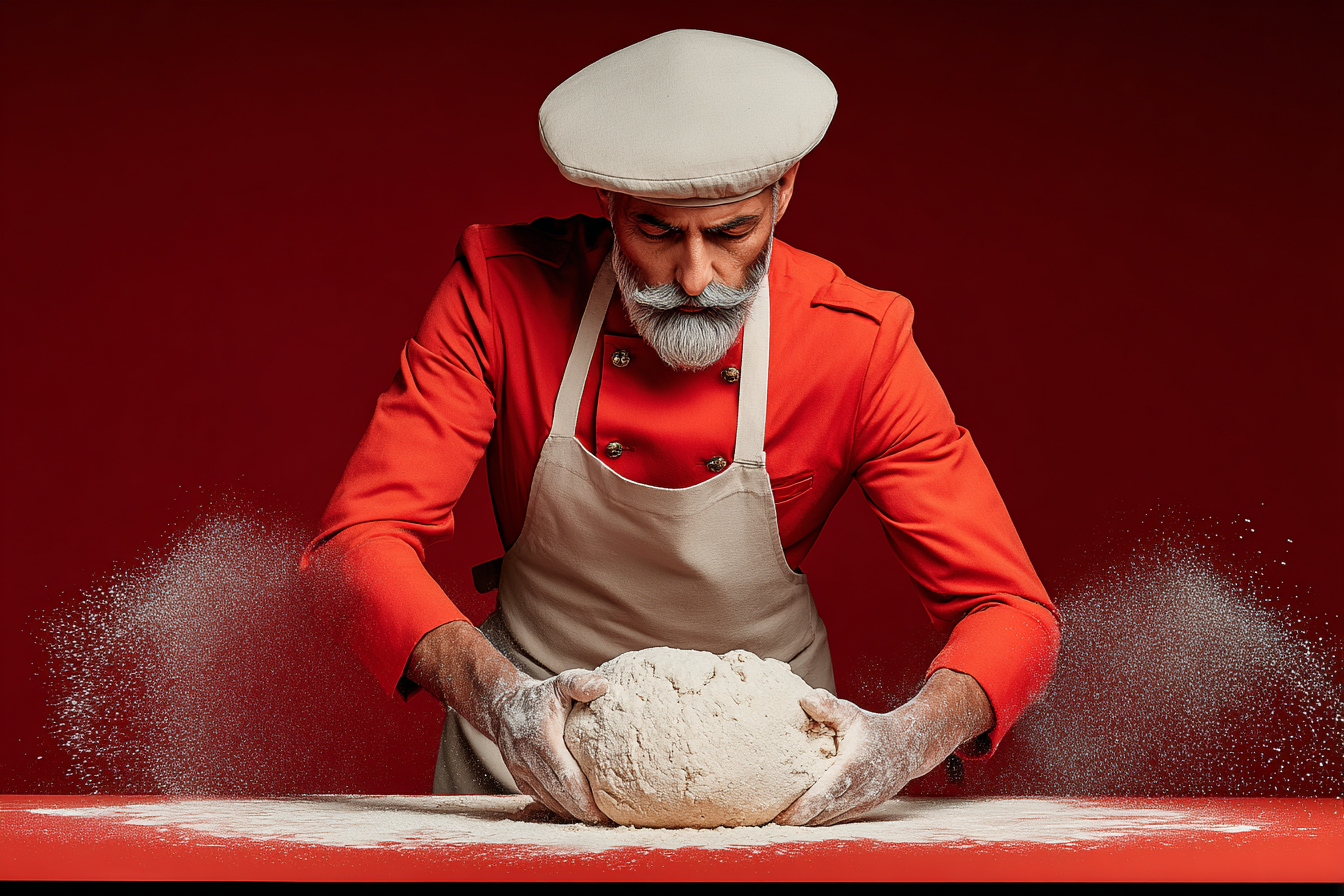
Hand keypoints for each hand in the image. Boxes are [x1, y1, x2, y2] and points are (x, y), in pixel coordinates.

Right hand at [486, 668, 610, 823]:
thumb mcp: (560, 684)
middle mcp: (527, 758)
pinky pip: (540, 797)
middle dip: (582, 811)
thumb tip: (604, 686)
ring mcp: (521, 771)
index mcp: (541, 739)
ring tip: (596, 818)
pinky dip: (559, 806)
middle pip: (558, 794)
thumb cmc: (540, 697)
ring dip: (572, 812)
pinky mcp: (519, 778)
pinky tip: (576, 810)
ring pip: (549, 799)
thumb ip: (580, 683)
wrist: (503, 707)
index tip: (602, 810)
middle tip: (606, 821)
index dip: (583, 797)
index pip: (565, 775)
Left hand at [774, 690, 928, 825]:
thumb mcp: (851, 714)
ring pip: (828, 820)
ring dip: (805, 823)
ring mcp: (861, 802)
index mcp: (852, 769)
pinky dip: (818, 820)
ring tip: (779, 820)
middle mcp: (858, 791)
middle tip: (767, 820)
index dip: (800, 810)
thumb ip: (828, 707)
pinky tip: (801, 817)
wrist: (907, 748)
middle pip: (821, 815)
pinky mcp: (862, 808)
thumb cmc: (873, 729)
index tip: (779, 816)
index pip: (822, 796)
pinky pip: (836, 818)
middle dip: (795, 821)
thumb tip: (803, 698)